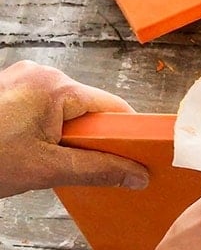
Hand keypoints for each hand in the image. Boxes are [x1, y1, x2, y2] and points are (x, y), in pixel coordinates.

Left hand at [0, 60, 148, 197]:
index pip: (114, 107)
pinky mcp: (10, 89)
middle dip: (95, 138)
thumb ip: (99, 170)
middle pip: (91, 107)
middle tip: (86, 166)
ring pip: (68, 109)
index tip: (138, 157)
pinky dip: (51, 129)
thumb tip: (137, 175)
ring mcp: (22, 78)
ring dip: (71, 136)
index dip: (129, 134)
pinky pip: (46, 107)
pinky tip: (36, 150)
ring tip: (52, 160)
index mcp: (55, 86)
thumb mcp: (48, 169)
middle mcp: (42, 73)